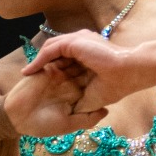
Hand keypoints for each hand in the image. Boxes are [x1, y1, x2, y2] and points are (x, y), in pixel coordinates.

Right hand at [2, 59, 106, 135]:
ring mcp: (58, 74)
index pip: (93, 80)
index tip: (114, 70)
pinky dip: (62, 54)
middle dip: (93, 61)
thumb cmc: (44, 124)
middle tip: (104, 55)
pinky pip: (55, 57)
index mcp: (78, 93)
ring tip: (90, 51)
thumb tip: (106, 111)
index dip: (104, 74)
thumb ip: (87, 119)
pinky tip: (72, 52)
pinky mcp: (47, 69)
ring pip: (72, 60)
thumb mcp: (70, 124)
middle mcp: (70, 82)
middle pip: (85, 66)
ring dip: (79, 55)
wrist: (20, 119)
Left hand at [32, 32, 146, 110]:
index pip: (65, 61)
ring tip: (27, 74)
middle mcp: (82, 45)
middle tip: (30, 78)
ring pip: (51, 49)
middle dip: (42, 65)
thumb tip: (72, 113)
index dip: (52, 71)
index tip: (42, 84)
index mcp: (88, 57)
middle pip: (55, 53)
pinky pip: (51, 49)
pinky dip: (40, 60)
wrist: (128, 73)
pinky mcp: (74, 42)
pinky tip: (31, 71)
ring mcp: (78, 41)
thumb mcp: (94, 96)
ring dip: (38, 62)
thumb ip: (82, 102)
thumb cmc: (117, 85)